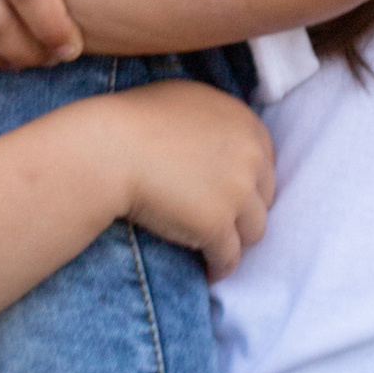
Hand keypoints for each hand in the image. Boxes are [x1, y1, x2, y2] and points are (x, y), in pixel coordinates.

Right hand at [92, 80, 274, 279]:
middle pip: (263, 197)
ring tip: (220, 252)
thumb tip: (217, 141)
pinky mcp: (217, 225)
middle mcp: (250, 156)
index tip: (235, 196)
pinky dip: (220, 266)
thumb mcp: (187, 100)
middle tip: (226, 226)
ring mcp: (236, 192)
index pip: (265, 162)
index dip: (250, 182)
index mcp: (245, 123)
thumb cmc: (134, 121)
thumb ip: (215, 120)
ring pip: (253, 230)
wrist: (109, 149)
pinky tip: (209, 272)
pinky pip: (229, 256)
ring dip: (238, 242)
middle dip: (246, 212)